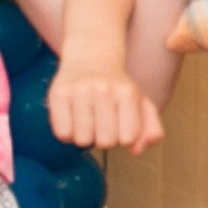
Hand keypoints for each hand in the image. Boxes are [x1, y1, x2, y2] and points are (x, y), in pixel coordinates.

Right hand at [48, 62, 163, 152]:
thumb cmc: (117, 87)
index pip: (128, 138)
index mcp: (128, 93)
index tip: (119, 125)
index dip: (123, 138)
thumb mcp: (141, 104)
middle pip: (105, 141)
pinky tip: (72, 121)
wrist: (90, 57)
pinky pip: (62, 133)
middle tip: (101, 124)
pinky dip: (67, 134)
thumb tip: (136, 150)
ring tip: (86, 122)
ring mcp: (79, 91)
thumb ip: (149, 129)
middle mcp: (104, 90)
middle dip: (103, 139)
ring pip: (82, 139)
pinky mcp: (58, 93)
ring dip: (84, 137)